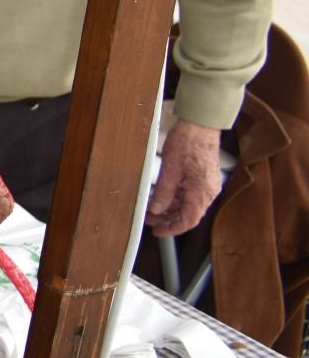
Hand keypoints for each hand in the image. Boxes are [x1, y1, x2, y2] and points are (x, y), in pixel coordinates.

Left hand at [146, 120, 223, 236]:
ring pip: (189, 205)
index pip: (188, 220)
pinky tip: (162, 197)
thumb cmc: (188, 142)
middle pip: (188, 214)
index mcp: (202, 192)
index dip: (172, 229)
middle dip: (168, 219)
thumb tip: (157, 209)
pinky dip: (176, 199)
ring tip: (152, 209)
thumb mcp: (170, 169)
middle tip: (149, 220)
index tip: (158, 232)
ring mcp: (207, 185)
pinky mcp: (204, 178)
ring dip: (171, 209)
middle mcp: (208, 191)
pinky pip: (190, 195)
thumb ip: (164, 192)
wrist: (200, 125)